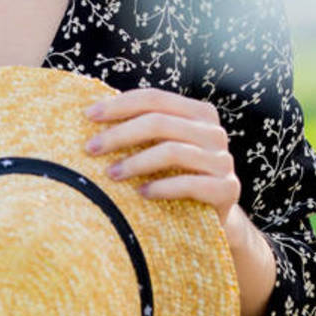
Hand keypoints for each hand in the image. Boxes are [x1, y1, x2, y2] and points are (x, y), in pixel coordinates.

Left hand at [83, 85, 240, 228]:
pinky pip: (189, 184)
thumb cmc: (176, 175)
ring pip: (172, 151)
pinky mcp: (227, 189)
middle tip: (91, 148)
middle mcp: (214, 131)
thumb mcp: (161, 145)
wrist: (213, 217)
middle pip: (159, 122)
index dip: (119, 104)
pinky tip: (141, 193)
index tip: (88, 116)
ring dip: (135, 162)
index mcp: (199, 112)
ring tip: (111, 174)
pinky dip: (160, 187)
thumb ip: (142, 126)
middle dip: (120, 134)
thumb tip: (91, 111)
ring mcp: (223, 160)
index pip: (154, 98)